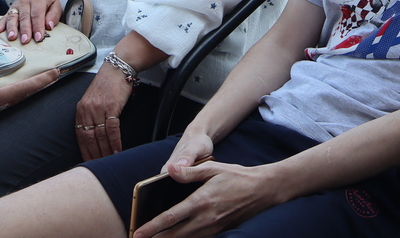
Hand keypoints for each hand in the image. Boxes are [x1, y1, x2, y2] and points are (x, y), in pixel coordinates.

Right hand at [0, 0, 59, 43]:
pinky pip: (4, 17)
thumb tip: (49, 26)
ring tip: (12, 37)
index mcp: (38, 1)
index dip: (38, 26)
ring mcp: (16, 7)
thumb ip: (54, 15)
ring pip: (12, 17)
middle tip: (25, 40)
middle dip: (24, 29)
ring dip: (11, 27)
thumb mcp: (55, 4)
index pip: (37, 14)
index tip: (38, 37)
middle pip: (24, 17)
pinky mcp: (10, 11)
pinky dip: (0, 24)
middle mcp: (25, 3)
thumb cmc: (46, 1)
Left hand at [73, 62, 132, 160]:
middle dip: (94, 155)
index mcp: (80, 110)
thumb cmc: (108, 84)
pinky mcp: (111, 107)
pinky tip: (117, 151)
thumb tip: (94, 134)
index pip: (80, 136)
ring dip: (105, 151)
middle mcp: (87, 110)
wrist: (118, 68)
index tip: (88, 163)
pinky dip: (115, 142)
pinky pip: (112, 129)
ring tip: (109, 162)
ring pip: (100, 136)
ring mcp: (98, 109)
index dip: (84, 151)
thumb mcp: (93, 99)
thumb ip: (91, 115)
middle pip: (89, 139)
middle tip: (98, 168)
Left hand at [135, 158, 279, 237]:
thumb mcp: (213, 169)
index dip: (152, 227)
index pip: (171, 218)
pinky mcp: (220, 231)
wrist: (262, 190)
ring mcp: (213, 228)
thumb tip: (169, 170)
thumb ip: (189, 172)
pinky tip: (178, 237)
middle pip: (175, 236)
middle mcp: (206, 218)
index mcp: (201, 201)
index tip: (137, 232)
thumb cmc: (236, 176)